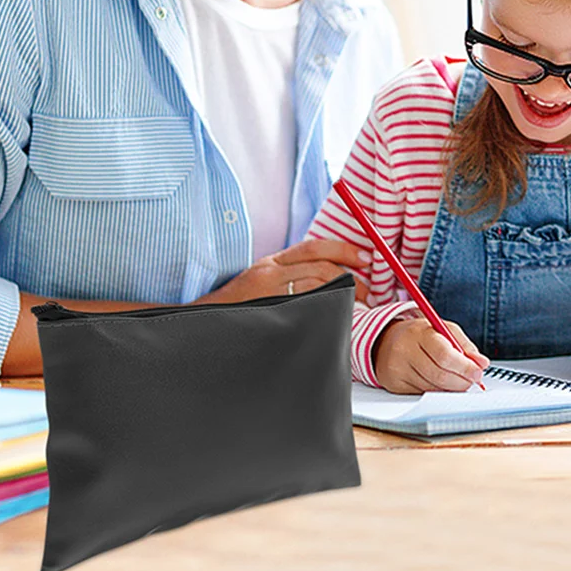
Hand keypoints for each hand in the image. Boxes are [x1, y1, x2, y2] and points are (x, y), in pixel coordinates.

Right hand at [202, 239, 370, 303]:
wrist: (204, 323)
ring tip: (357, 305)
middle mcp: (270, 273)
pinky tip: (337, 315)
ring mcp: (270, 293)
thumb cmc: (235, 308)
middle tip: (366, 290)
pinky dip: (328, 308)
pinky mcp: (271, 312)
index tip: (364, 258)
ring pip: (319, 286)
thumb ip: (287, 275)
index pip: (313, 247)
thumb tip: (327, 275)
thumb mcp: (258, 282)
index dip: (343, 249)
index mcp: (270, 262)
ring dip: (343, 293)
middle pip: (322, 267)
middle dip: (351, 276)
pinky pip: (309, 307)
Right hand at [373, 317, 488, 393]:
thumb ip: (463, 344)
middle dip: (462, 381)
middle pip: (440, 375)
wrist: (384, 340)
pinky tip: (439, 382)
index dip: (464, 367)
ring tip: (457, 379)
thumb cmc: (419, 335)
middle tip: (472, 380)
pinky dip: (437, 391)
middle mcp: (404, 350)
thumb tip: (482, 363)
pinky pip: (423, 394)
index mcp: (418, 332)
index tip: (477, 372)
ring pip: (433, 388)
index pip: (444, 355)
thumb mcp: (441, 329)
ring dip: (451, 388)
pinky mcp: (394, 385)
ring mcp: (397, 370)